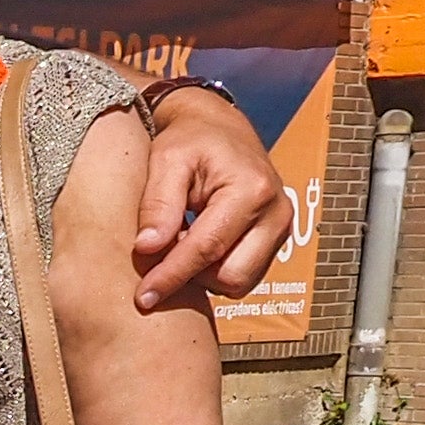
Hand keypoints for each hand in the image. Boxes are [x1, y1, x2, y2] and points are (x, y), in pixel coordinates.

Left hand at [129, 89, 295, 312]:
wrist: (220, 128)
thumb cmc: (191, 139)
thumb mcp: (167, 160)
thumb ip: (158, 203)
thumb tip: (147, 249)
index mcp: (252, 190)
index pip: (207, 249)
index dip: (172, 276)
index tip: (143, 297)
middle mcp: (276, 213)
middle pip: (231, 277)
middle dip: (192, 277)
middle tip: (161, 257)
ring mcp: (281, 229)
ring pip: (239, 282)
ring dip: (203, 276)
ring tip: (180, 243)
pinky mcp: (276, 240)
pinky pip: (245, 275)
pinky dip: (216, 271)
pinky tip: (195, 245)